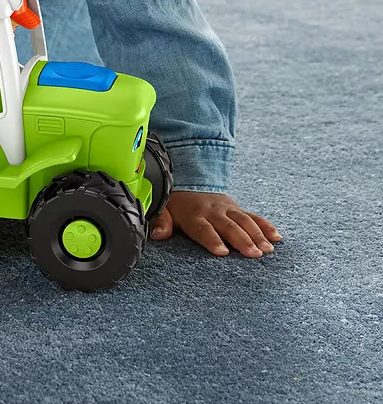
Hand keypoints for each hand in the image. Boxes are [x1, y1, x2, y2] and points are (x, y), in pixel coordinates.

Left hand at [150, 190, 281, 257]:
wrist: (189, 179)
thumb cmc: (176, 202)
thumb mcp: (164, 209)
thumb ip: (162, 222)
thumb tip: (156, 234)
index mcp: (193, 214)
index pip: (203, 228)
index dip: (212, 239)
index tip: (222, 252)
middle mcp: (213, 211)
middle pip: (229, 226)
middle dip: (242, 240)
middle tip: (254, 254)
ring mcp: (227, 209)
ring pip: (244, 221)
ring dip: (257, 235)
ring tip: (268, 250)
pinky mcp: (237, 208)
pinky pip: (253, 216)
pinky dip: (265, 225)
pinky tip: (277, 237)